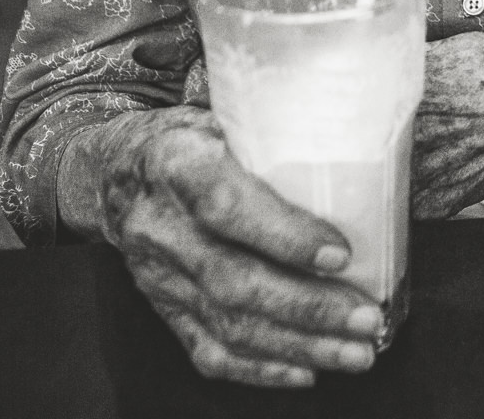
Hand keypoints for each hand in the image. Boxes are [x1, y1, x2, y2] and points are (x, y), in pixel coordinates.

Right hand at [73, 106, 383, 387]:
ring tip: (356, 351)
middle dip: (307, 307)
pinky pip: (207, 349)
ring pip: (227, 323)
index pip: (226, 206)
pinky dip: (260, 368)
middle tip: (367, 317)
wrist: (117, 170)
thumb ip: (277, 131)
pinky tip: (308, 370)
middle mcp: (160, 225)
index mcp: (176, 163)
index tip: (340, 255)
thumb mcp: (224, 114)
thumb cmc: (195, 137)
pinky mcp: (163, 308)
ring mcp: (157, 275)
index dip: (283, 235)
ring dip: (298, 344)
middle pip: (232, 279)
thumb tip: (364, 143)